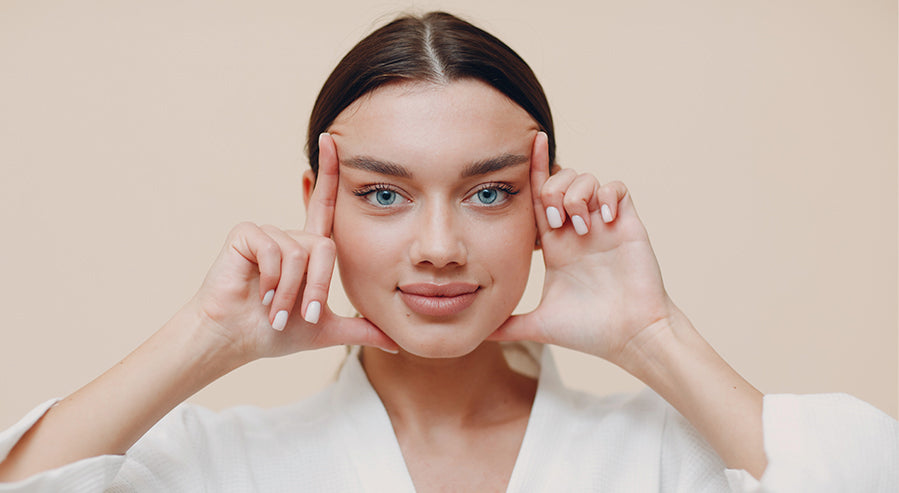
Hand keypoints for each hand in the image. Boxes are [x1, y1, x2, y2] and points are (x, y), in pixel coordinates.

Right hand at [187, 133, 397, 362]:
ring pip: (302, 252)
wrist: (235, 341)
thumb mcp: (324, 330)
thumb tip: (396, 342)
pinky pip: (276, 250)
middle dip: (318, 288)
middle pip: (326, 247)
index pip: (325, 206)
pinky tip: (259, 294)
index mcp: (308, 251)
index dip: (329, 174)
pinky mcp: (247, 234)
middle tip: (302, 316)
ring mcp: (267, 232)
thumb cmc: (272, 334)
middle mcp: (290, 236)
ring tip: (274, 310)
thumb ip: (361, 330)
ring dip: (292, 292)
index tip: (332, 139)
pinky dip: (273, 279)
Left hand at [489, 132, 675, 365]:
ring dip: (577, 195)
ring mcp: (603, 225)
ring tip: (581, 226)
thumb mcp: (539, 326)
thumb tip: (478, 335)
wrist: (631, 339)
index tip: (526, 145)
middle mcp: (577, 230)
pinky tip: (603, 220)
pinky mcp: (627, 225)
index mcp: (555, 245)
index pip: (537, 199)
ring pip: (586, 179)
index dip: (531, 172)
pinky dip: (607, 196)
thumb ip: (509, 326)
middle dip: (551, 190)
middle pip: (558, 181)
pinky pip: (617, 188)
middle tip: (556, 222)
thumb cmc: (590, 332)